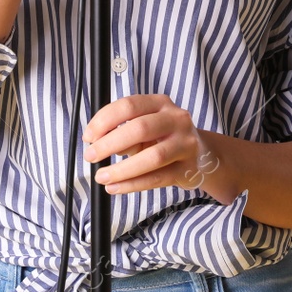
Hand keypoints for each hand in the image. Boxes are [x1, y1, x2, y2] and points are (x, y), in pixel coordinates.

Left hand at [82, 94, 222, 195]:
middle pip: (139, 129)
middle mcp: (176, 119)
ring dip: (121, 169)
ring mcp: (185, 144)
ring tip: (101, 176)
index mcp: (160, 103)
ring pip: (152, 157)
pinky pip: (157, 178)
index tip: (88, 136)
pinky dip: (132, 185)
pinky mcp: (187, 168)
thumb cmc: (165, 138)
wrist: (202, 155)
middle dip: (109, 144)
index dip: (104, 120)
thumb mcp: (146, 127)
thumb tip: (97, 144)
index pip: (128, 106)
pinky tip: (115, 187)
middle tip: (90, 156)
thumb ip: (124, 131)